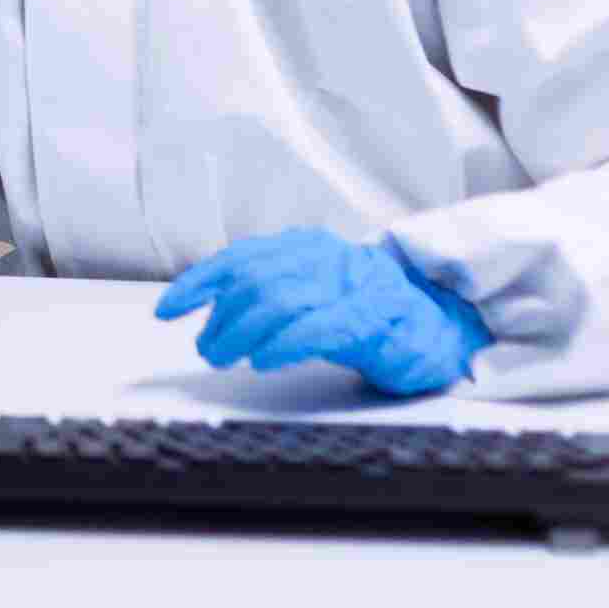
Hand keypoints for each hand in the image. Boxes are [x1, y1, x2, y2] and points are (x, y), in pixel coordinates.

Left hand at [152, 228, 490, 396]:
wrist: (441, 326)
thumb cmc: (369, 315)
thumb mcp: (312, 297)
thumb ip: (268, 294)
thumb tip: (210, 311)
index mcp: (307, 247)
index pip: (240, 258)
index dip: (198, 283)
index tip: (167, 309)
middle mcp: (328, 257)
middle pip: (255, 280)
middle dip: (220, 317)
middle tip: (208, 348)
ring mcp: (355, 284)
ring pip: (281, 299)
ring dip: (242, 332)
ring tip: (225, 356)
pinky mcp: (377, 316)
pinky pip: (322, 325)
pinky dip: (285, 342)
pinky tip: (264, 359)